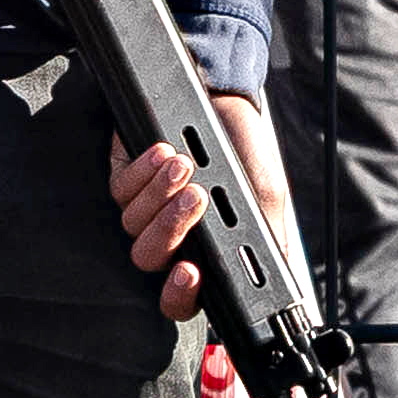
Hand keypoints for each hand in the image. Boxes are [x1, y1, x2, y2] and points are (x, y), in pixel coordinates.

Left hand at [112, 86, 293, 320]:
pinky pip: (121, 188)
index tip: (191, 272)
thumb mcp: (266, 198)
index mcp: (200, 253)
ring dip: (159, 194)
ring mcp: (144, 209)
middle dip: (170, 229)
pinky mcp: (125, 176)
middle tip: (197, 198)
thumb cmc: (247, 154)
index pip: (179, 295)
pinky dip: (143, 171)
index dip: (178, 294)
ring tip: (185, 166)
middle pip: (149, 257)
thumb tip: (276, 280)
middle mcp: (169, 237)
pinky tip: (164, 151)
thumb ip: (266, 240)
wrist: (229, 102)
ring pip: (133, 223)